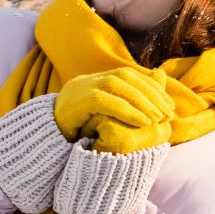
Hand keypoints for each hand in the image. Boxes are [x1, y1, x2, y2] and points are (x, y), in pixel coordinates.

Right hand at [53, 66, 175, 153]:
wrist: (45, 139)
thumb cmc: (78, 130)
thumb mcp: (105, 117)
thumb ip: (126, 104)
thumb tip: (152, 95)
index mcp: (96, 80)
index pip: (130, 74)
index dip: (152, 87)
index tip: (169, 104)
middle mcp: (90, 79)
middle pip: (127, 77)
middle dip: (151, 94)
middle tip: (168, 112)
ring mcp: (82, 87)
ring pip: (118, 86)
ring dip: (143, 101)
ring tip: (159, 118)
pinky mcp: (77, 101)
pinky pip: (106, 101)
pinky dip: (127, 110)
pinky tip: (143, 122)